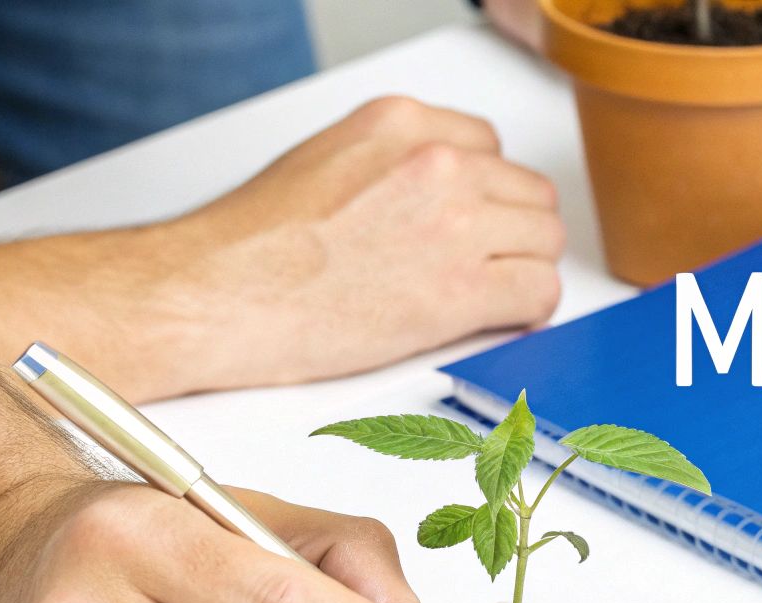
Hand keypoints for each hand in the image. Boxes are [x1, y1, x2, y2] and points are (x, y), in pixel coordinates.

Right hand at [0, 96, 564, 401]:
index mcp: (400, 123)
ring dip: (523, 269)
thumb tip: (427, 198)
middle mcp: (436, 162)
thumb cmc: (249, 248)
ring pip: (545, 240)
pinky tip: (501, 319)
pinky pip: (541, 291)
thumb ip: (391, 166)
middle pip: (527, 193)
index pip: (489, 147)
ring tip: (487, 296)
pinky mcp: (461, 287)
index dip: (486, 195)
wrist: (216, 296)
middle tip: (483, 266)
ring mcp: (455, 221)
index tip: (473, 223)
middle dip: (511, 232)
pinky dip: (529, 311)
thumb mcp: (326, 163)